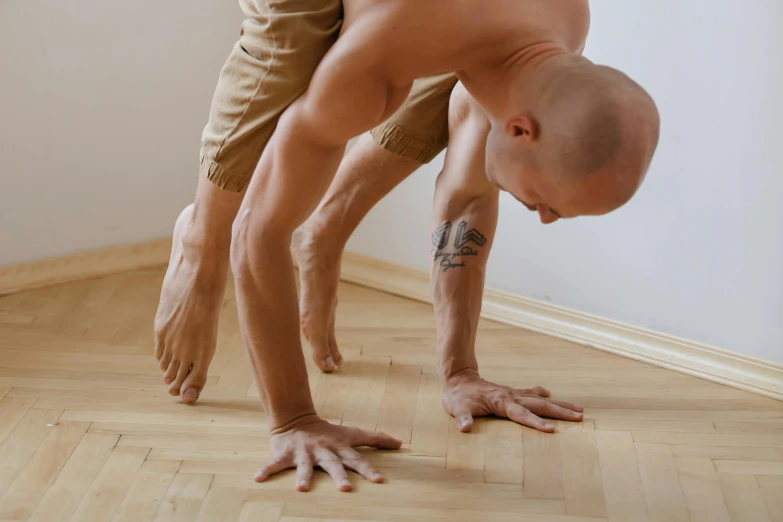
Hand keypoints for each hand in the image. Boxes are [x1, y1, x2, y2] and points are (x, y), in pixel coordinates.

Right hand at [255, 414, 401, 491]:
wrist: (295, 419)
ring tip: (302, 489)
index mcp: (339, 448)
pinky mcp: (285, 454)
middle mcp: (323, 451)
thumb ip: (376, 439)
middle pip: (333, 465)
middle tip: (346, 489)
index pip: (357, 459)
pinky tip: (257, 479)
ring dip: (302, 476)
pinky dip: (266, 470)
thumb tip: (401, 443)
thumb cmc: (328, 432)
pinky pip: (274, 464)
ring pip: (304, 466)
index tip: (380, 481)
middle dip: (339, 476)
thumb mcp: (351, 433)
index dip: (368, 470)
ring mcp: (303, 453)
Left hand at [442, 370, 582, 432]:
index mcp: (501, 402)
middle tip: (579, 418)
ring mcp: (513, 393)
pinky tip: (550, 394)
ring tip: (579, 410)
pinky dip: (542, 394)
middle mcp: (511, 396)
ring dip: (559, 404)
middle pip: (539, 405)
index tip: (551, 430)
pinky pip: (530, 393)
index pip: (521, 414)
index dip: (535, 422)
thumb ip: (462, 418)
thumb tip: (464, 427)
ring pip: (540, 399)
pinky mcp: (511, 392)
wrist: (458, 379)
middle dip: (560, 412)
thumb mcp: (457, 408)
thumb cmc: (457, 397)